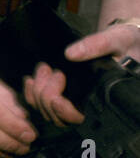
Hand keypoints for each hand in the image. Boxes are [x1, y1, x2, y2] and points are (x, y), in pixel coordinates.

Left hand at [23, 21, 139, 126]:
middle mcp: (87, 105)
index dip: (65, 112)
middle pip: (57, 117)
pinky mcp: (61, 95)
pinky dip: (32, 92)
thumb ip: (98, 45)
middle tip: (48, 70)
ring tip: (43, 68)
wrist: (121, 42)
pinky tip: (30, 79)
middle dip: (47, 95)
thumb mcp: (117, 39)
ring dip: (38, 91)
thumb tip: (70, 53)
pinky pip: (40, 103)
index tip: (56, 99)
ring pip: (46, 111)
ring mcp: (72, 102)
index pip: (80, 118)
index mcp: (104, 99)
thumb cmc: (125, 43)